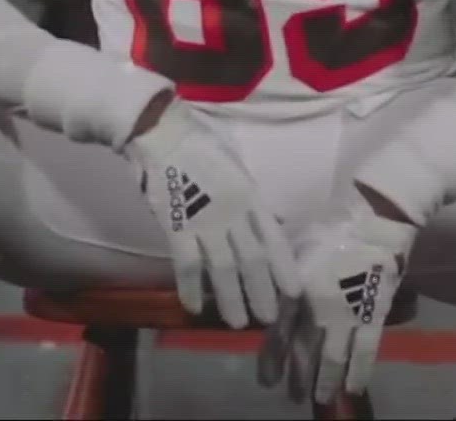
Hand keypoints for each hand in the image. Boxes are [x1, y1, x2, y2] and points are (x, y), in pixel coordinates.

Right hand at [123, 98, 300, 327]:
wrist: (161, 131)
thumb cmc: (200, 144)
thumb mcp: (237, 165)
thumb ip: (250, 196)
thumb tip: (270, 221)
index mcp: (250, 194)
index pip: (273, 237)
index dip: (284, 267)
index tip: (294, 292)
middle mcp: (233, 212)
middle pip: (252, 259)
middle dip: (262, 291)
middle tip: (267, 319)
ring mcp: (205, 220)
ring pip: (224, 268)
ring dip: (231, 298)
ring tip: (237, 323)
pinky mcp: (176, 226)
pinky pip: (187, 264)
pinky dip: (191, 288)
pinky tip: (195, 307)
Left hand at [260, 185, 417, 403]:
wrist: (373, 217)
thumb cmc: (329, 227)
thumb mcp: (293, 249)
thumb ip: (280, 277)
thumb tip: (267, 299)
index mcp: (295, 288)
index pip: (278, 332)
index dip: (271, 359)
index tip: (266, 380)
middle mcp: (318, 306)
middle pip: (304, 351)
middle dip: (297, 377)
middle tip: (292, 396)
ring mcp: (348, 312)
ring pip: (333, 358)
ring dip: (325, 382)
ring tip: (320, 398)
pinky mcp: (374, 313)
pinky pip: (366, 350)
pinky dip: (360, 372)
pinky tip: (355, 389)